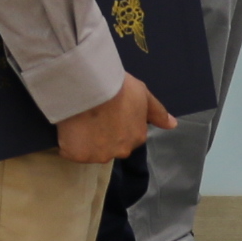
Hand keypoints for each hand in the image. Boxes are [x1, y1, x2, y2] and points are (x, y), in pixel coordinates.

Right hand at [55, 76, 173, 164]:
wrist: (90, 85)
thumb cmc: (118, 86)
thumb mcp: (143, 94)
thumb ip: (157, 112)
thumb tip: (173, 125)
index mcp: (137, 138)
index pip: (126, 137)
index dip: (115, 124)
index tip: (107, 111)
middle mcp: (120, 151)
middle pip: (108, 147)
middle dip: (101, 135)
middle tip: (92, 115)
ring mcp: (98, 155)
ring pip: (90, 151)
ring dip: (84, 140)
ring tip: (79, 118)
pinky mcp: (76, 155)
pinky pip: (70, 151)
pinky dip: (68, 142)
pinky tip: (69, 126)